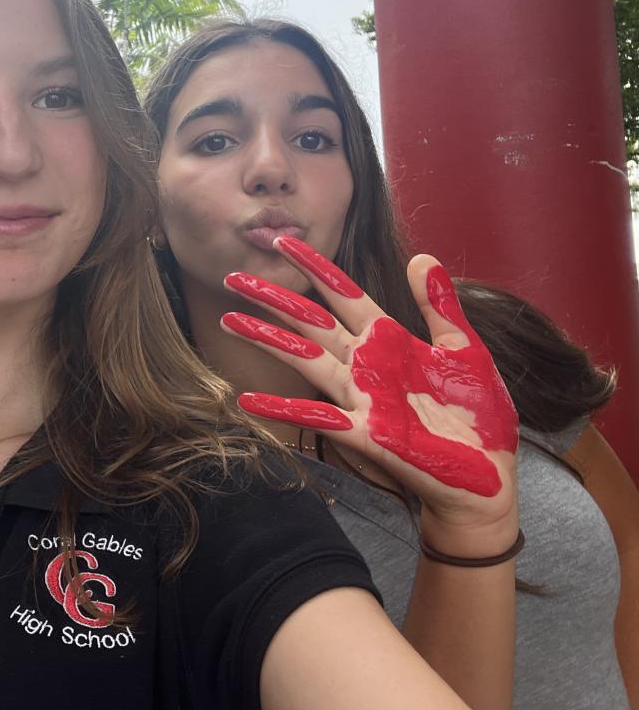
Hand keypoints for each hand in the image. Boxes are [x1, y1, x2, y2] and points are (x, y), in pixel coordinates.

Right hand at [223, 236, 517, 537]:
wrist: (488, 477)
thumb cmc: (477, 417)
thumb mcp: (464, 350)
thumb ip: (439, 306)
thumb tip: (421, 257)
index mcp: (389, 340)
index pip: (343, 293)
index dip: (314, 267)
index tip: (283, 242)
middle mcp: (365, 364)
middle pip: (311, 321)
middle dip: (273, 298)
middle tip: (234, 278)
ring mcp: (361, 397)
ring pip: (306, 359)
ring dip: (268, 339)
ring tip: (231, 320)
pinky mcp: (366, 432)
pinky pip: (318, 416)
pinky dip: (282, 409)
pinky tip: (249, 399)